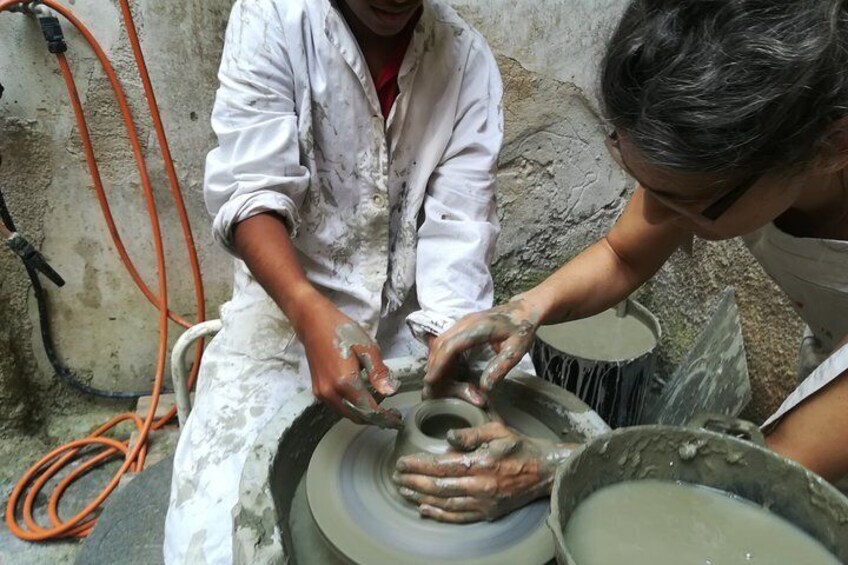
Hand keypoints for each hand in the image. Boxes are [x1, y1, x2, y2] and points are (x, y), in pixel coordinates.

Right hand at [296, 296, 401, 428]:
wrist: (313, 322)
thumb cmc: (341, 330)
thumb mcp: (366, 347)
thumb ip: (378, 372)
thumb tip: (390, 392)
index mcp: (345, 382)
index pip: (369, 409)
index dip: (385, 417)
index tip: (397, 419)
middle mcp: (331, 392)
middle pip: (357, 416)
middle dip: (376, 419)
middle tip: (392, 415)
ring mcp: (322, 393)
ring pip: (346, 413)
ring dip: (363, 414)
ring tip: (380, 407)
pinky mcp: (318, 390)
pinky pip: (338, 406)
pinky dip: (352, 407)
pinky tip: (362, 398)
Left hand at [392, 422, 577, 522]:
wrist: (544, 472)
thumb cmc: (519, 447)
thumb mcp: (497, 430)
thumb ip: (470, 433)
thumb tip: (446, 437)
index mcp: (481, 463)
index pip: (441, 465)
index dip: (418, 465)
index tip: (402, 462)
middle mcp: (480, 486)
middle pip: (438, 486)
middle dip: (413, 482)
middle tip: (396, 477)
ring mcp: (483, 503)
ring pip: (444, 503)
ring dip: (420, 498)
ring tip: (403, 491)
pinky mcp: (487, 513)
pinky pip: (458, 517)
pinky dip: (439, 515)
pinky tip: (424, 509)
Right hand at [425, 298, 540, 400]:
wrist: (524, 308)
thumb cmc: (522, 329)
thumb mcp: (517, 350)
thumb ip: (500, 367)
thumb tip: (484, 388)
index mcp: (478, 328)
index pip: (451, 346)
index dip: (439, 364)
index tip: (430, 380)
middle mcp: (465, 323)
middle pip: (441, 344)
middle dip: (433, 365)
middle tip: (430, 385)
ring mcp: (462, 322)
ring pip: (440, 340)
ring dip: (435, 359)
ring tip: (434, 378)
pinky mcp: (462, 325)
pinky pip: (446, 339)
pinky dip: (440, 354)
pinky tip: (442, 367)